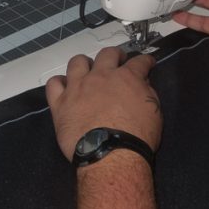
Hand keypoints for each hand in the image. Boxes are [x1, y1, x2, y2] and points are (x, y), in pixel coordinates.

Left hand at [45, 48, 160, 160]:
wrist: (111, 155)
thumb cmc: (137, 135)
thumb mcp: (154, 112)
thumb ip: (147, 93)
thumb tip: (141, 83)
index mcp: (127, 78)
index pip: (139, 62)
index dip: (146, 61)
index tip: (148, 64)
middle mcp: (101, 76)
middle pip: (107, 54)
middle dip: (116, 55)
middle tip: (119, 63)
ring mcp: (78, 87)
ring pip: (77, 62)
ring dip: (85, 64)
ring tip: (89, 73)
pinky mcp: (60, 103)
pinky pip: (54, 84)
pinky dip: (60, 83)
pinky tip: (66, 88)